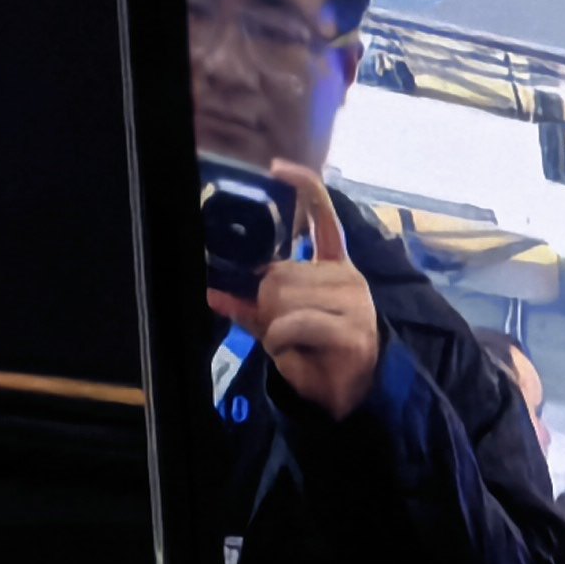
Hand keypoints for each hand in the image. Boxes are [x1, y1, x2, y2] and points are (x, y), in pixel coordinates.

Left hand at [234, 163, 390, 418]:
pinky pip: (292, 322)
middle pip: (279, 272)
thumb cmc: (315, 355)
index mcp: (333, 268)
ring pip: (282, 296)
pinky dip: (280, 339)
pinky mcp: (351, 328)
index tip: (277, 169)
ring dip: (273, 325)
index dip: (304, 189)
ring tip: (292, 342)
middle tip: (281, 328)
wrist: (348, 395)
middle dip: (267, 302)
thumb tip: (211, 288)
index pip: (324, 219)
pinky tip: (294, 349)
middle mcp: (346, 278)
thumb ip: (247, 304)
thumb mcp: (275, 325)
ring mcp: (353, 302)